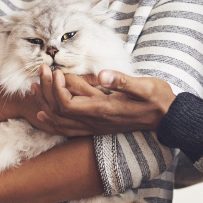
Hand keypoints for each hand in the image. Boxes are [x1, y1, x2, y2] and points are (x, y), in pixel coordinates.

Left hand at [32, 65, 175, 136]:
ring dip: (44, 106)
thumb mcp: (145, 86)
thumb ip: (122, 81)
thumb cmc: (157, 99)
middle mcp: (96, 122)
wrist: (168, 119)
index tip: (57, 71)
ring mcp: (95, 127)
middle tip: (42, 71)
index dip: (56, 89)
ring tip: (34, 89)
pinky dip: (52, 123)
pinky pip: (68, 130)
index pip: (68, 104)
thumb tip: (103, 73)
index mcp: (104, 109)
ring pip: (60, 123)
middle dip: (46, 92)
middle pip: (59, 113)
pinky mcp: (97, 128)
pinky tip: (43, 115)